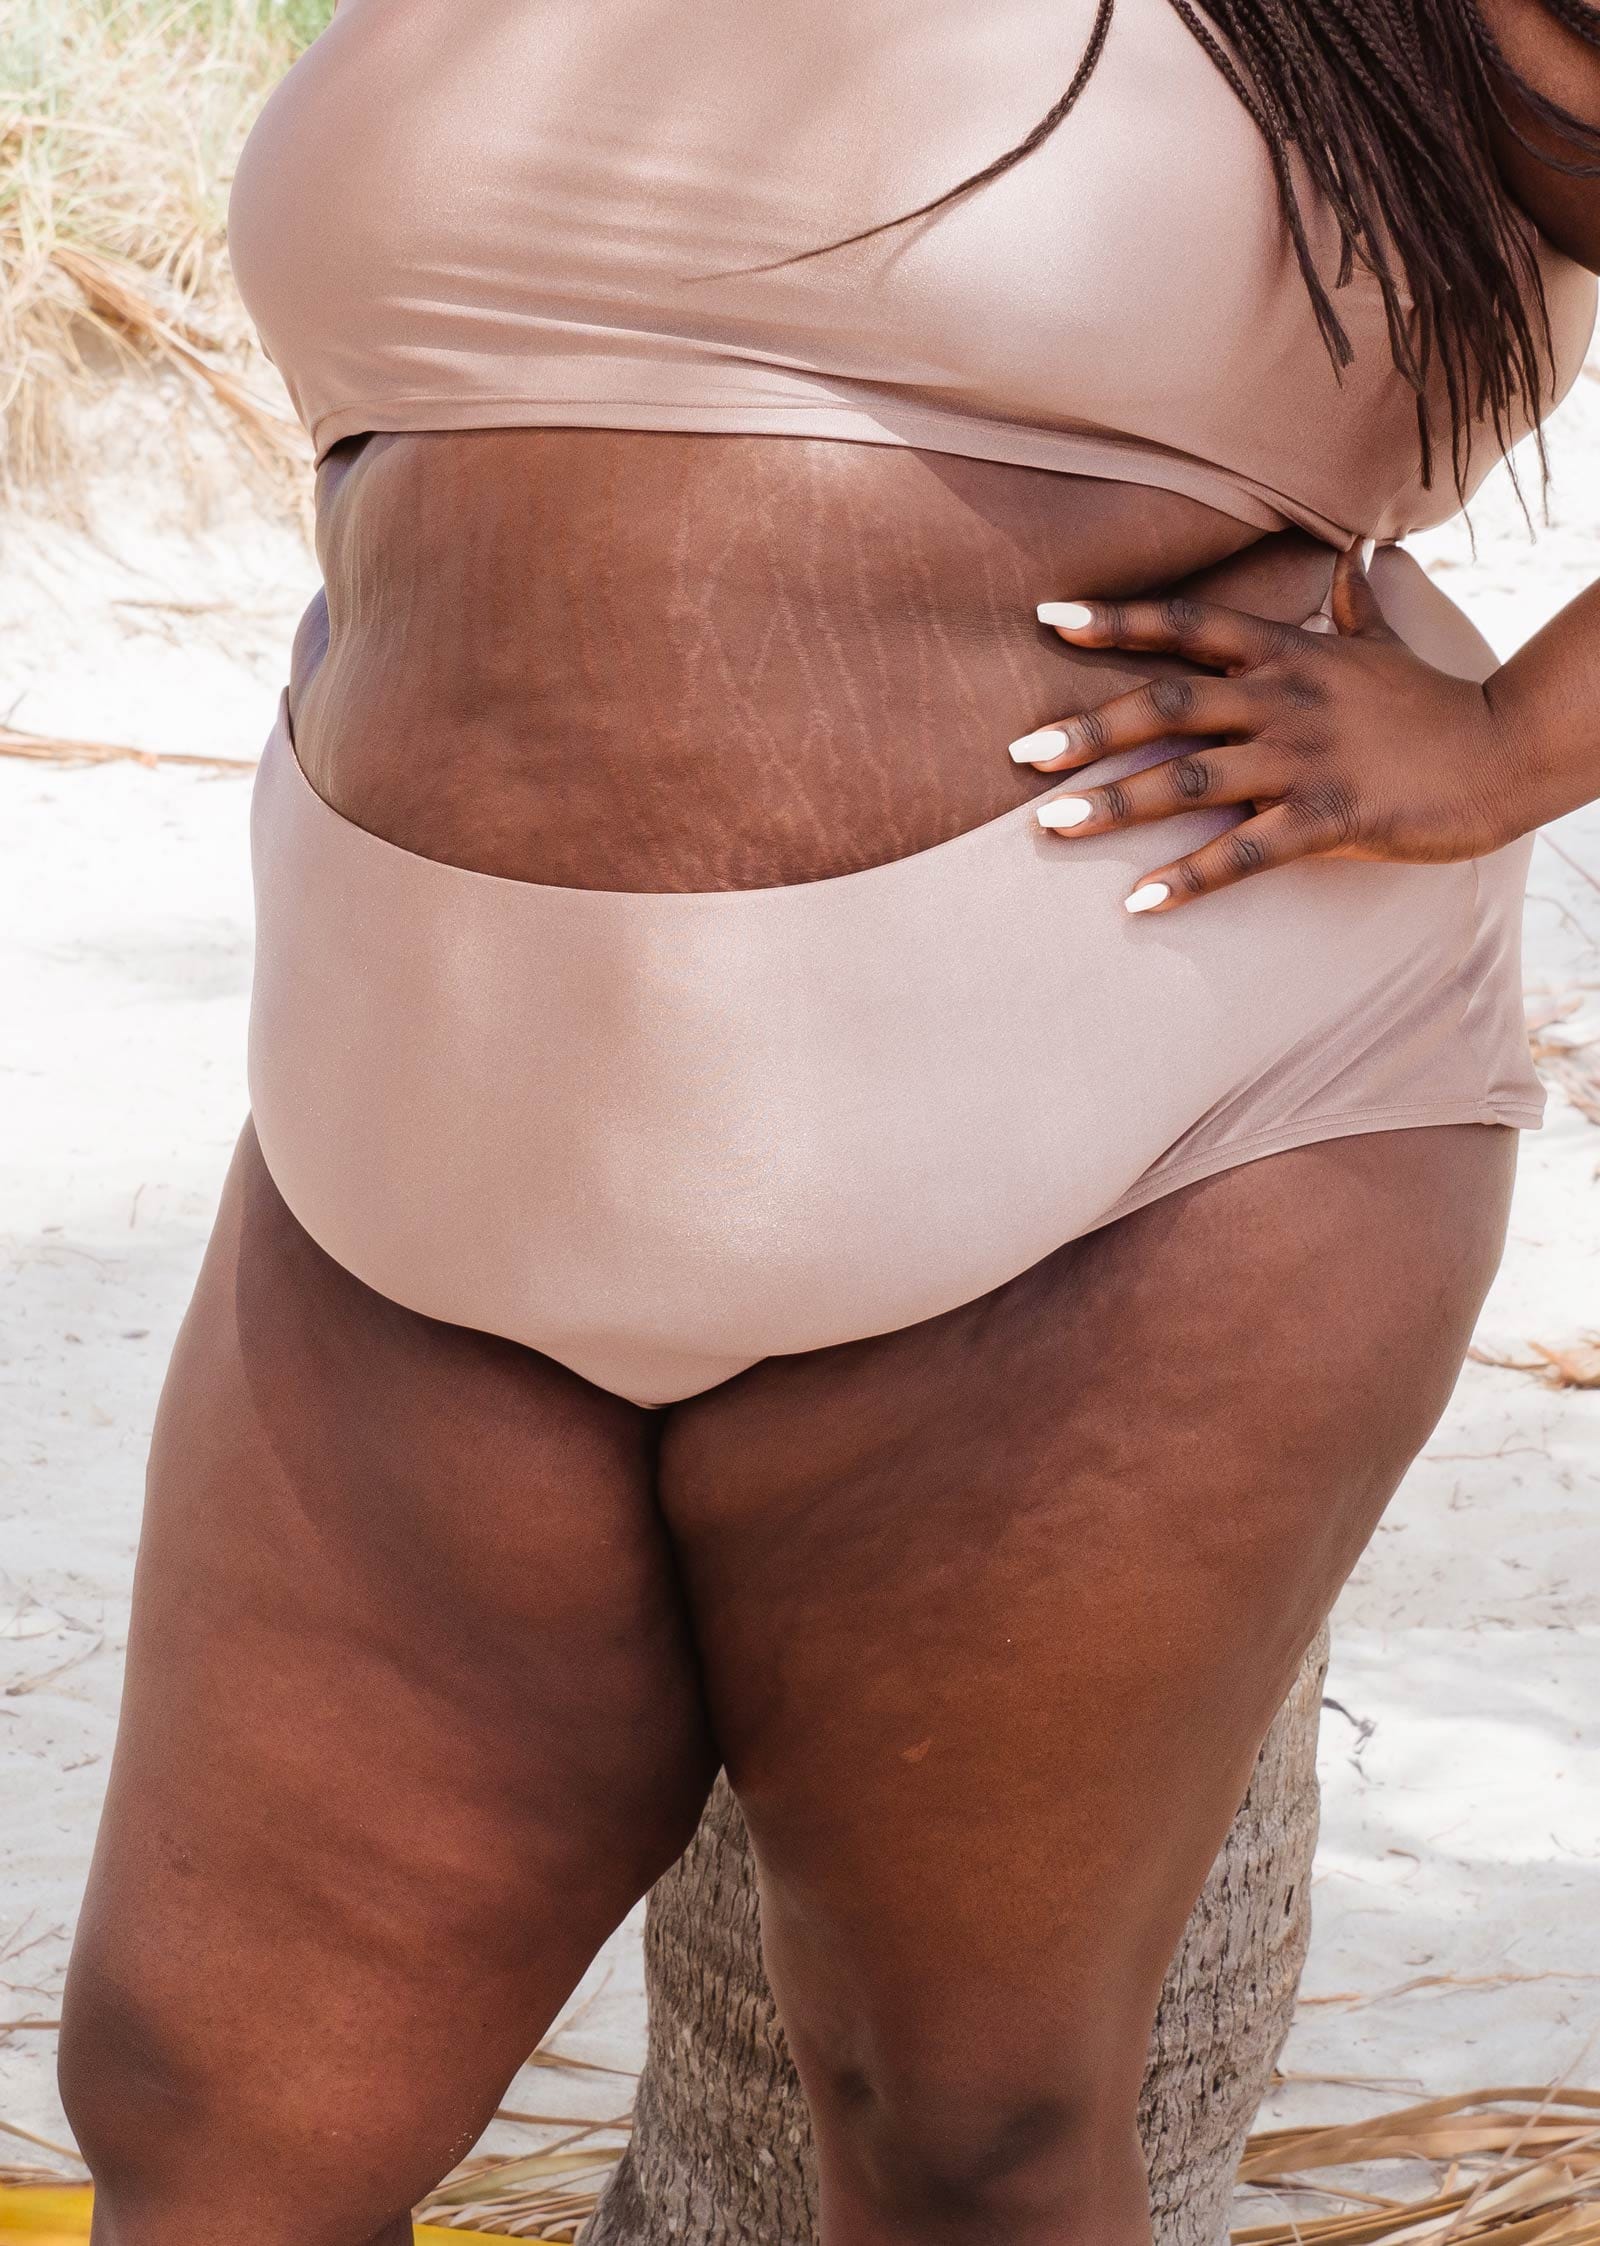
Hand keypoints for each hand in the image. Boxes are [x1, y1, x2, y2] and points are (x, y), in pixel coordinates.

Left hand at [1015, 544, 1528, 913]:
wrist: (1505, 750)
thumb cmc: (1436, 702)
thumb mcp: (1388, 644)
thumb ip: (1356, 602)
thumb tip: (1353, 553)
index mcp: (1289, 654)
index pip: (1188, 625)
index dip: (1117, 620)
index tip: (1048, 617)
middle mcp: (1284, 699)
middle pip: (1166, 705)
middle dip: (1088, 730)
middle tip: (1021, 755)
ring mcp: (1304, 759)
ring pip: (1189, 781)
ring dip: (1114, 804)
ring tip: (1051, 826)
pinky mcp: (1329, 819)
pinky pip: (1242, 854)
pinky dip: (1187, 880)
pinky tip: (1138, 902)